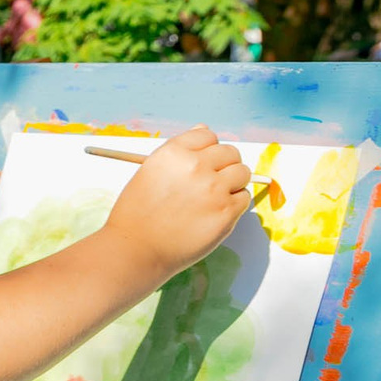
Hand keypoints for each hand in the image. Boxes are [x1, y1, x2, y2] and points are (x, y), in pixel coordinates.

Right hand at [102, 125, 251, 277]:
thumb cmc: (137, 213)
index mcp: (173, 153)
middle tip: (209, 182)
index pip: (207, 136)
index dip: (206, 150)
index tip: (201, 162)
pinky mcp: (226, 212)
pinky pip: (244, 197)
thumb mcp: (149, 171)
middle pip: (230, 152)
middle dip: (223, 165)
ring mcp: (214, 189)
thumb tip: (203, 130)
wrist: (136, 249)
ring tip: (213, 197)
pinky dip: (234, 203)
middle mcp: (195, 167)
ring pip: (242, 172)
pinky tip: (214, 212)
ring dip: (232, 182)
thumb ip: (178, 151)